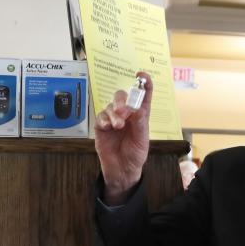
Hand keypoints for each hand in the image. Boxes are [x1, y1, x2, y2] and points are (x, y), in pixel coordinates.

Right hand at [94, 71, 151, 204]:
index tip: (142, 75)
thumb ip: (140, 123)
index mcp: (140, 115)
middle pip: (122, 96)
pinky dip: (104, 120)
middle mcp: (126, 114)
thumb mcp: (142, 139)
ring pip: (110, 106)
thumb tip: (137, 107)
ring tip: (118, 126)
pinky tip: (108, 127)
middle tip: (123, 111)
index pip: (143, 95)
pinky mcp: (101, 127)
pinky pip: (100, 117)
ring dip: (114, 114)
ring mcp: (113, 119)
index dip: (144, 83)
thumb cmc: (135, 154)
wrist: (122, 170)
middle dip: (122, 100)